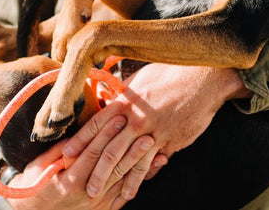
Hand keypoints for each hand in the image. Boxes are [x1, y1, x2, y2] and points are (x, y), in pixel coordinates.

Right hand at [4, 115, 154, 208]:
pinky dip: (140, 180)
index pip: (93, 153)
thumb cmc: (34, 185)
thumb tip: (78, 134)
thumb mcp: (40, 165)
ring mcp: (97, 204)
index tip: (119, 117)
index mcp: (70, 180)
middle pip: (113, 166)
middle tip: (145, 129)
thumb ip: (59, 151)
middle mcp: (86, 193)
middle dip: (130, 146)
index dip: (107, 134)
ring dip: (140, 162)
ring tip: (155, 146)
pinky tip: (154, 167)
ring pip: (123, 180)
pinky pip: (125, 194)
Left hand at [61, 64, 250, 199]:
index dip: (79, 142)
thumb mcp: (141, 79)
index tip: (65, 156)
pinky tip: (133, 189)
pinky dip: (141, 178)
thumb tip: (111, 101)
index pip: (96, 124)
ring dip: (116, 181)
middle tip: (84, 187)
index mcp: (126, 101)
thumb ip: (125, 96)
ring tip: (105, 196)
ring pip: (130, 161)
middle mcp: (136, 118)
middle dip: (94, 171)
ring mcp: (154, 131)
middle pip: (109, 149)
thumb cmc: (171, 73)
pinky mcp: (170, 141)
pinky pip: (152, 163)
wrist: (203, 78)